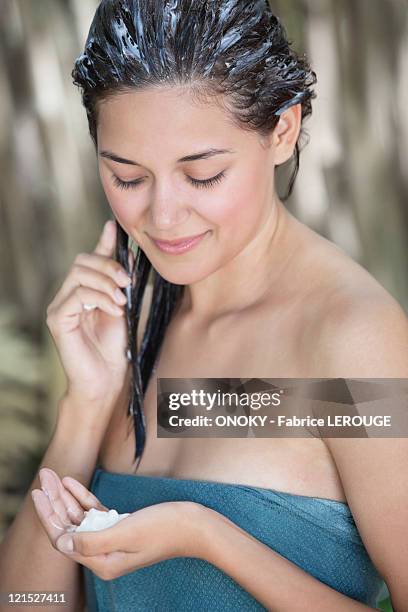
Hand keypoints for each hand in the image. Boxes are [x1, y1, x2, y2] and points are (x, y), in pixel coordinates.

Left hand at [32, 468, 204, 580]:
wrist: (195, 525)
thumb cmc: (164, 528)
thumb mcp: (125, 533)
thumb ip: (91, 540)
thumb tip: (62, 542)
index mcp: (102, 562)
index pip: (64, 539)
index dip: (48, 516)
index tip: (37, 494)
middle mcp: (104, 554)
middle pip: (70, 526)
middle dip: (54, 501)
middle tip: (43, 476)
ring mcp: (113, 540)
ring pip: (81, 517)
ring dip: (65, 496)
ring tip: (53, 475)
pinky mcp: (122, 527)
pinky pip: (95, 512)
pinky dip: (83, 497)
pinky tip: (71, 482)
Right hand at [45, 220, 134, 406]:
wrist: (107, 380)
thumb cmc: (117, 348)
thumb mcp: (125, 308)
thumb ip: (123, 283)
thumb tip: (129, 253)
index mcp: (85, 291)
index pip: (91, 259)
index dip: (103, 242)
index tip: (114, 226)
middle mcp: (68, 295)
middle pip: (82, 261)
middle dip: (108, 266)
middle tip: (127, 283)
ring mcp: (60, 306)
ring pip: (79, 274)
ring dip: (105, 283)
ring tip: (121, 301)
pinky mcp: (57, 319)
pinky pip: (77, 294)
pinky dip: (99, 298)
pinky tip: (114, 311)